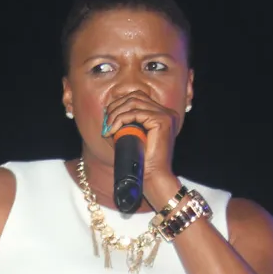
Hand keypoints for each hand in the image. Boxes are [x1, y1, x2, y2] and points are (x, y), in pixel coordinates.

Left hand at [103, 91, 181, 205]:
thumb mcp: (127, 138)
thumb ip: (120, 124)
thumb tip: (106, 113)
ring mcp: (166, 115)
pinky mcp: (163, 120)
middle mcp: (166, 112)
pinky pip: (136, 113)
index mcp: (161, 115)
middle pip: (136, 96)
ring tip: (108, 127)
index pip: (138, 98)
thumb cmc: (140, 161)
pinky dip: (120, 119)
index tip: (107, 119)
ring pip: (134, 102)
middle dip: (116, 107)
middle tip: (106, 123)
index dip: (119, 104)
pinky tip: (113, 130)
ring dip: (117, 113)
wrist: (152, 177)